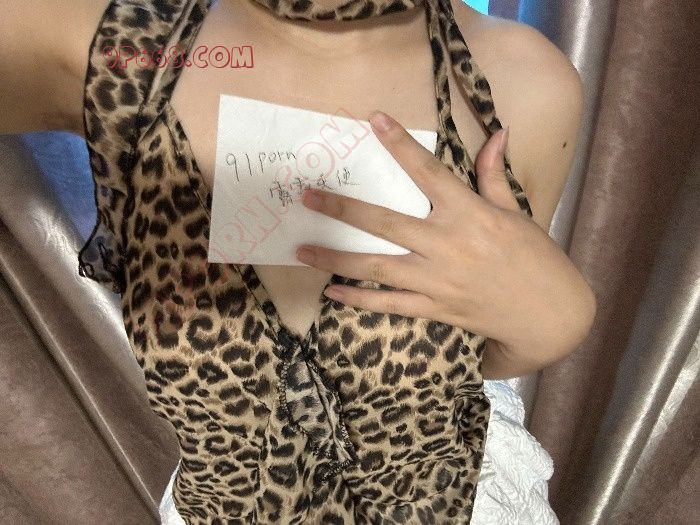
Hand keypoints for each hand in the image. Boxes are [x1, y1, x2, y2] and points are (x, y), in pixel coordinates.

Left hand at [296, 110, 594, 361]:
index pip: (429, 172)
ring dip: (336, 257)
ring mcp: (436, 280)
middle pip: (385, 222)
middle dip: (343, 208)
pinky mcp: (433, 308)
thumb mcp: (517, 212)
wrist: (547, 315)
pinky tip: (331, 292)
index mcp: (470, 214)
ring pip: (376, 267)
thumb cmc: (534, 257)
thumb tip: (498, 133)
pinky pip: (389, 304)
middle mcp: (447, 244)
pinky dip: (358, 300)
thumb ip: (495, 175)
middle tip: (307, 196)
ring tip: (302, 249)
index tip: (374, 120)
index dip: (400, 145)